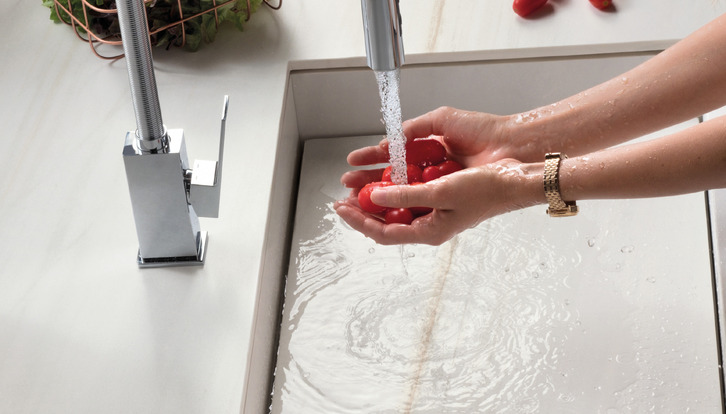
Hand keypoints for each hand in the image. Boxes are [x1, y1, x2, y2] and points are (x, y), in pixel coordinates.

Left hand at [334, 159, 542, 244]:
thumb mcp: (441, 191)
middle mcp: (429, 224)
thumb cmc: (487, 189)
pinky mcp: (440, 196)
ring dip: (376, 195)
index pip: (383, 233)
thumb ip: (406, 194)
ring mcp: (435, 211)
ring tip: (358, 183)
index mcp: (430, 231)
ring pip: (396, 206)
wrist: (516, 179)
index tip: (341, 208)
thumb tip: (375, 196)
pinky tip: (386, 174)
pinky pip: (411, 193)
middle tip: (343, 195)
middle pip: (386, 221)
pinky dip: (396, 184)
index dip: (359, 222)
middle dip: (363, 208)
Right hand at [342, 107, 513, 188]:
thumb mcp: (441, 121)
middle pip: (389, 183)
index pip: (390, 159)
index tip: (351, 162)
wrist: (509, 144)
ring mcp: (437, 192)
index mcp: (426, 154)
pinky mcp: (446, 203)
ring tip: (354, 198)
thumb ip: (413, 129)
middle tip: (346, 186)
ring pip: (398, 198)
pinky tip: (382, 202)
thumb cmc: (482, 131)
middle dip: (365, 185)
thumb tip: (387, 143)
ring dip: (374, 198)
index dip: (369, 161)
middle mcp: (429, 176)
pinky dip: (397, 205)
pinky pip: (416, 206)